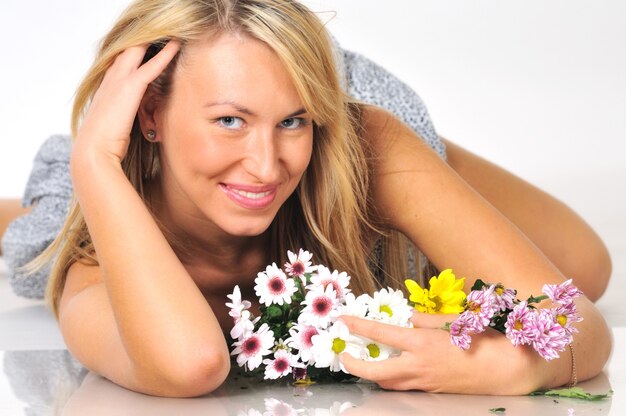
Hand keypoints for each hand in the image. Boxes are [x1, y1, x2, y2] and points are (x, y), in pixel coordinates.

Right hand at [73, 41, 179, 164]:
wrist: (93, 152)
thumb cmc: (103, 145)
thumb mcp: (114, 127)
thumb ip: (123, 119)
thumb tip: (131, 126)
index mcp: (106, 87)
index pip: (120, 61)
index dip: (133, 52)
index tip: (146, 45)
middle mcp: (110, 78)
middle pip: (128, 48)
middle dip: (143, 38)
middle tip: (159, 28)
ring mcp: (119, 80)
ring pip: (138, 49)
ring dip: (154, 38)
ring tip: (170, 29)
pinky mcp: (130, 88)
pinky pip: (151, 66)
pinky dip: (165, 54)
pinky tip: (176, 44)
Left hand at [339, 312, 542, 394]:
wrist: (507, 370)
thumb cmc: (484, 340)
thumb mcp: (453, 321)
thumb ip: (426, 319)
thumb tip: (409, 317)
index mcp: (422, 344)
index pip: (381, 333)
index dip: (359, 326)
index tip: (344, 319)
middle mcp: (419, 366)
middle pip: (376, 372)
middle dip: (354, 366)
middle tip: (344, 355)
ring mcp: (426, 382)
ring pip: (389, 383)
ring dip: (374, 374)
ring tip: (365, 360)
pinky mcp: (433, 391)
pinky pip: (405, 387)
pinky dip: (393, 380)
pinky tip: (394, 369)